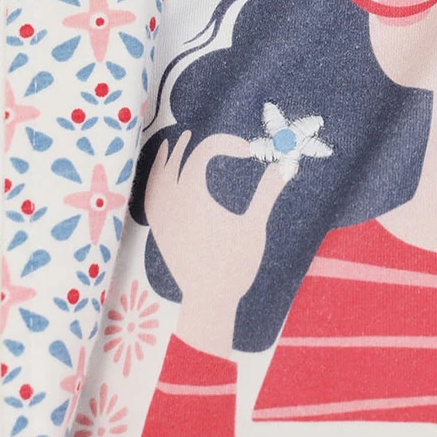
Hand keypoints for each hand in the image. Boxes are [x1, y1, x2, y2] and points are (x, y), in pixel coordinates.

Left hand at [142, 129, 294, 356]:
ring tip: (169, 147)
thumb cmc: (235, 265)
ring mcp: (161, 219)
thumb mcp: (254, 227)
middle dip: (186, 146)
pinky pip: (150, 200)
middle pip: (174, 162)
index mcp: (194, 196)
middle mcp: (172, 203)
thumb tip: (287, 167)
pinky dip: (152, 184)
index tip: (247, 151)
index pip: (202, 154)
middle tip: (195, 136)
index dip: (224, 144)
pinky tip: (159, 182)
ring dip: (163, 161)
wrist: (209, 300)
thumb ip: (267, 193)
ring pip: (155, 180)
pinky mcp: (158, 233)